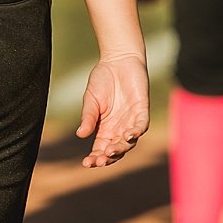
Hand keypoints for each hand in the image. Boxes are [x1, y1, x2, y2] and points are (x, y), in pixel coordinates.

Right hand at [77, 51, 149, 167]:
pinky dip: (136, 132)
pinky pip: (141, 126)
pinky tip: (128, 136)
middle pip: (115, 150)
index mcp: (104, 129)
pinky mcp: (142, 110)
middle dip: (107, 157)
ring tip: (110, 151)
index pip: (100, 149)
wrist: (118, 60)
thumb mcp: (91, 100)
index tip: (86, 163)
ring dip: (120, 148)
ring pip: (129, 142)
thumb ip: (88, 117)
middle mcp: (119, 128)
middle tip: (99, 160)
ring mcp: (131, 121)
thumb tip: (80, 135)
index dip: (95, 158)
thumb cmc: (102, 79)